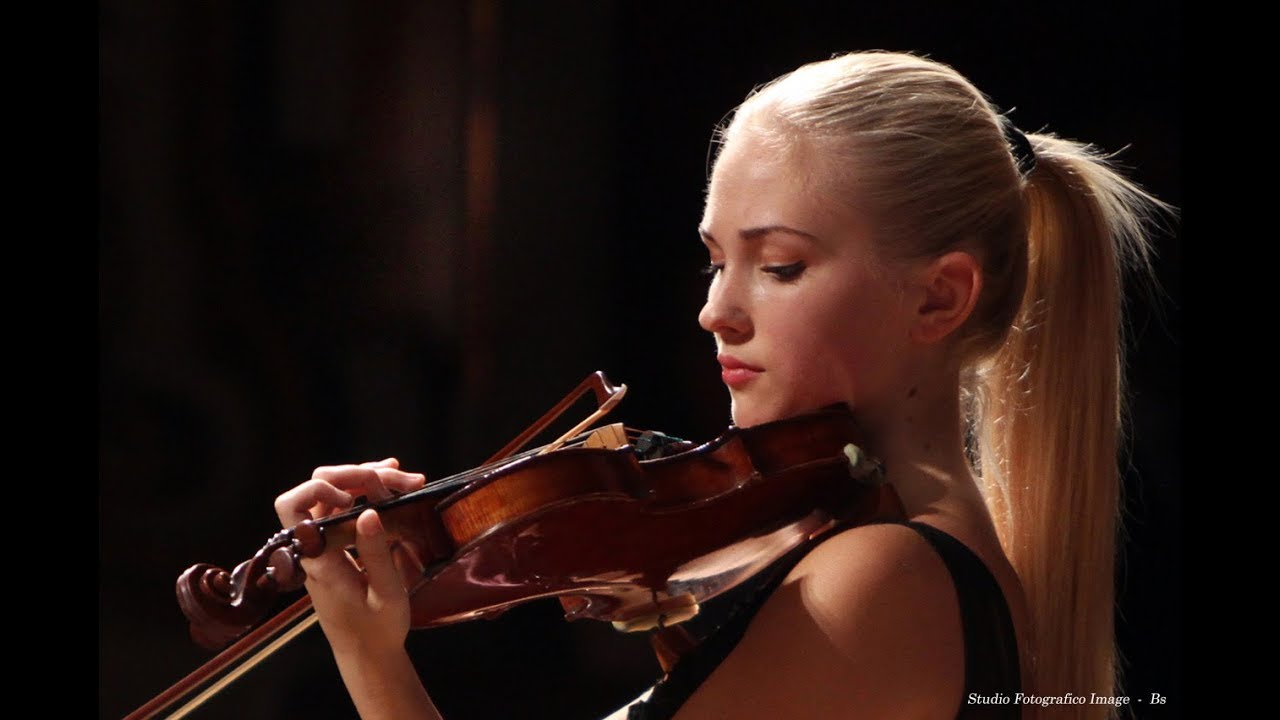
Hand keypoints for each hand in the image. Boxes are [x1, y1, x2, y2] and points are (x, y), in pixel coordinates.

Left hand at [274, 458, 426, 656]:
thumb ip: (376, 553)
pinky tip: (394, 487)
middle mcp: (316, 546)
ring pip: (334, 492)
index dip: (320, 490)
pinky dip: (369, 492)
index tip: (356, 500)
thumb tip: (368, 512)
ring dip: (368, 480)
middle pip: (318, 487)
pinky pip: (346, 506)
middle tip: (400, 479)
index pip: (294, 507)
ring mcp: (325, 543)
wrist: (367, 653)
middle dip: (357, 475)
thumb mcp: (387, 594)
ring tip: (407, 480)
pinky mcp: (338, 544)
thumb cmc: (378, 630)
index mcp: (320, 560)